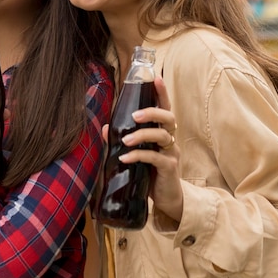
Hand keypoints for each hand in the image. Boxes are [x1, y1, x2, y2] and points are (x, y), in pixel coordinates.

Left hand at [115, 76, 183, 222]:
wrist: (167, 199)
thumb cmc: (151, 171)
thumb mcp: (136, 153)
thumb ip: (123, 139)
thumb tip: (105, 127)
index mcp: (163, 132)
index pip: (165, 108)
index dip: (162, 93)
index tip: (156, 78)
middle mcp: (171, 139)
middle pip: (169, 118)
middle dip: (152, 112)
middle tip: (135, 115)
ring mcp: (172, 153)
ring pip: (163, 136)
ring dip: (142, 135)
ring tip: (124, 141)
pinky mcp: (170, 168)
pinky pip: (155, 158)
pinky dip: (139, 156)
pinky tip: (125, 158)